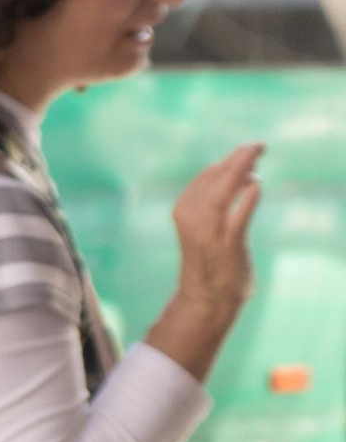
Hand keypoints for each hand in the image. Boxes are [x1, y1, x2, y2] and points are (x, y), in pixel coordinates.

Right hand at [169, 143, 262, 315]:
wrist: (207, 296)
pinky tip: (256, 186)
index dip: (230, 161)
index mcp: (183, 208)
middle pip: (215, 179)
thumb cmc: (211, 260)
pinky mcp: (226, 245)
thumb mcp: (206, 225)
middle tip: (257, 145)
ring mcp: (208, 231)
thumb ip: (218, 203)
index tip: (249, 152)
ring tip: (257, 155)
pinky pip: (236, 218)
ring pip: (224, 192)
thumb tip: (246, 177)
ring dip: (242, 171)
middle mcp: (191, 216)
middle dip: (237, 159)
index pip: (208, 176)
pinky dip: (246, 201)